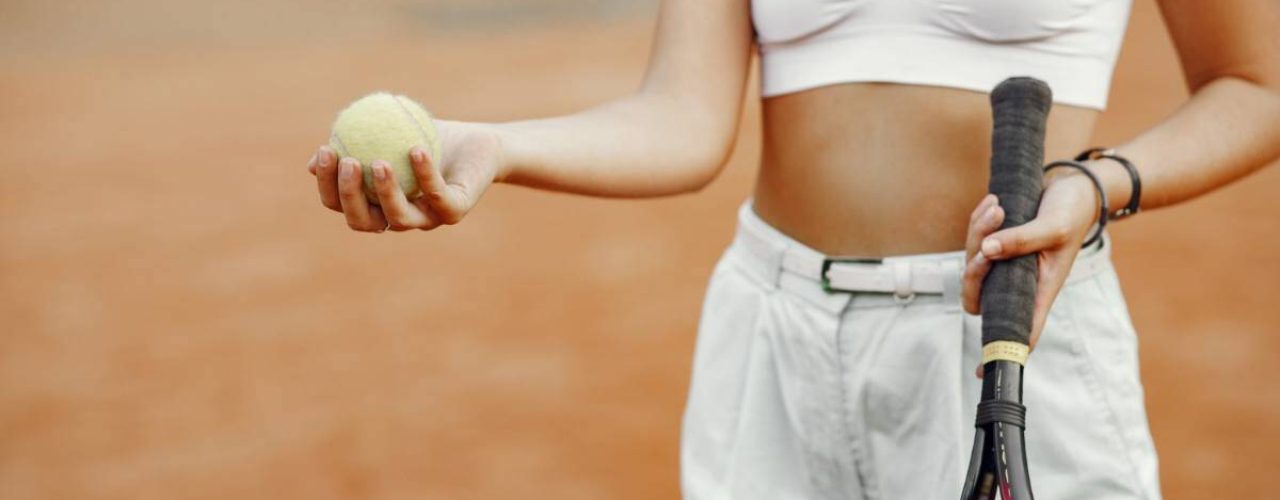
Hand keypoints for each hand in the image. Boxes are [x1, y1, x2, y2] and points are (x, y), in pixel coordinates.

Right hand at [306, 120, 502, 231]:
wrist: (478, 145)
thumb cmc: (428, 138)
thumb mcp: (386, 133)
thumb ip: (354, 142)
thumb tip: (315, 160)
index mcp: (376, 203)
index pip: (341, 204)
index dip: (328, 184)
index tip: (326, 149)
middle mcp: (398, 217)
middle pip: (363, 221)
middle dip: (349, 196)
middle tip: (348, 162)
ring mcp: (427, 218)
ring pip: (400, 219)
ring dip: (386, 192)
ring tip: (379, 161)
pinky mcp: (454, 212)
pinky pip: (437, 196)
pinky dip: (426, 175)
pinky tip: (415, 150)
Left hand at [961, 168, 1102, 349]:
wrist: (1073, 188)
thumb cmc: (1072, 213)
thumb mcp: (1053, 227)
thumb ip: (1023, 240)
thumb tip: (987, 252)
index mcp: (1039, 290)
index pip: (1018, 329)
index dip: (1001, 351)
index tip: (983, 373)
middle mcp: (1018, 282)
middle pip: (978, 295)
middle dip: (973, 268)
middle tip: (989, 236)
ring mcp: (1004, 264)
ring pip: (972, 262)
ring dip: (978, 231)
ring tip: (997, 207)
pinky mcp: (995, 244)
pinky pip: (973, 239)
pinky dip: (978, 221)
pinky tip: (992, 202)